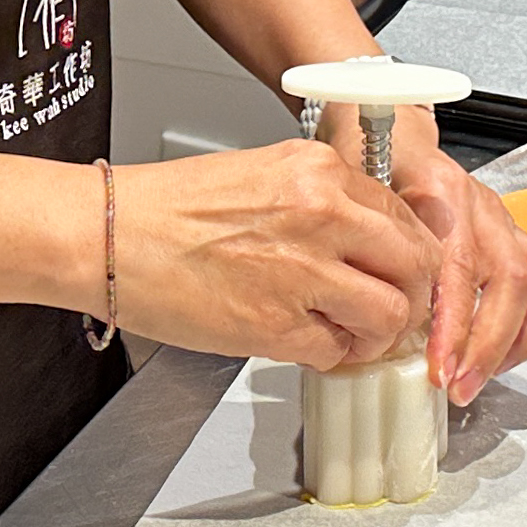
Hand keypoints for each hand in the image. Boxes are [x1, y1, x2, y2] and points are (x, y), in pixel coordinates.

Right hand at [109, 140, 438, 370]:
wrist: (109, 235)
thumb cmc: (170, 209)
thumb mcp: (264, 175)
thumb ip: (324, 201)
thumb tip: (369, 236)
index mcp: (319, 172)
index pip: (406, 217)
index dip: (411, 252)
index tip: (403, 270)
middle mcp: (322, 215)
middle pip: (417, 265)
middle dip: (413, 293)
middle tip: (396, 306)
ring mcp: (304, 274)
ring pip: (390, 315)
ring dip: (377, 331)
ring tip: (350, 330)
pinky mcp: (277, 328)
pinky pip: (337, 352)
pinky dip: (331, 355)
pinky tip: (308, 341)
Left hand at [384, 112, 526, 403]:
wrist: (392, 135)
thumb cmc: (368, 167)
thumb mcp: (352, 201)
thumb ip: (368, 252)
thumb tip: (371, 325)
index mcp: (438, 192)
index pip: (460, 267)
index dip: (455, 326)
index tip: (441, 370)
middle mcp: (480, 204)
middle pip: (511, 280)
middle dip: (490, 346)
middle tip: (461, 388)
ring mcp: (504, 218)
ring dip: (522, 339)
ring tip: (487, 375)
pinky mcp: (518, 233)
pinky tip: (512, 350)